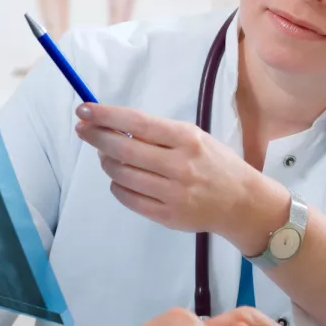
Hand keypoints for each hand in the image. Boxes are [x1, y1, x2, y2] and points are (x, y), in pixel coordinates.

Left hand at [75, 103, 283, 248]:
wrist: (242, 202)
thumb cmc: (215, 163)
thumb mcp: (195, 138)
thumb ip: (159, 134)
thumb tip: (114, 127)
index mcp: (187, 139)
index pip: (137, 123)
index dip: (106, 116)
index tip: (84, 109)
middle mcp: (179, 165)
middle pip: (123, 150)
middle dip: (96, 137)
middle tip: (83, 130)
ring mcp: (172, 193)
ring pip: (121, 175)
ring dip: (106, 162)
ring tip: (107, 156)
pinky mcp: (167, 216)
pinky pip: (128, 198)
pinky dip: (117, 185)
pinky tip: (121, 178)